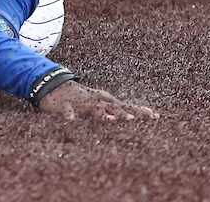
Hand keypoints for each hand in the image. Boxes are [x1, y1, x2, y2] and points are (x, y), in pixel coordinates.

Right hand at [39, 81, 157, 122]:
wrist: (54, 87)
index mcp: (104, 101)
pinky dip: (70, 116)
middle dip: (123, 112)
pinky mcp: (66, 106)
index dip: (139, 111)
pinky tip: (72, 122)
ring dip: (101, 114)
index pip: (125, 106)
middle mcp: (95, 100)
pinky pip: (68, 112)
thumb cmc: (80, 99)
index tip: (155, 116)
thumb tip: (134, 116)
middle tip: (134, 119)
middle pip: (112, 107)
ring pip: (92, 108)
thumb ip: (114, 110)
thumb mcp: (98, 103)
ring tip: (111, 120)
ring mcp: (81, 102)